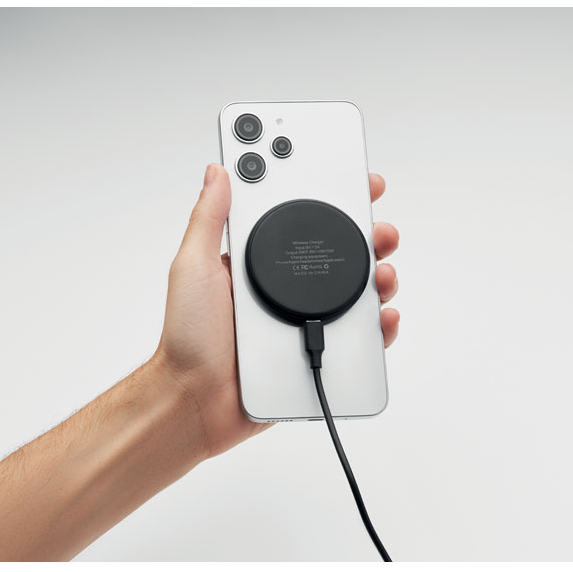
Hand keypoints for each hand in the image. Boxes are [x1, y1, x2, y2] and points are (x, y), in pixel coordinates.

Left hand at [156, 164, 399, 458]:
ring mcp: (303, 320)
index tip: (352, 176)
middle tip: (380, 228)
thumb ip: (208, 219)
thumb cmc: (188, 337)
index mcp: (258, 263)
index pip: (298, 220)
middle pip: (338, 254)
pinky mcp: (317, 353)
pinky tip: (384, 317)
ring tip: (383, 274)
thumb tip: (219, 170)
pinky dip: (378, 328)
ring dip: (379, 277)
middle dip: (367, 236)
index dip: (327, 197)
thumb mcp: (192, 267)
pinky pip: (358, 339)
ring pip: (355, 294)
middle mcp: (284, 288)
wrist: (196, 401)